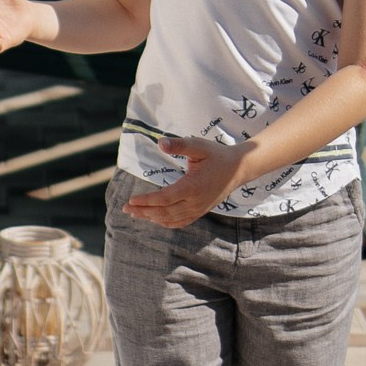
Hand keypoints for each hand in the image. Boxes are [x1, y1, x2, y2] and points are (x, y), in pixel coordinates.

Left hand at [123, 136, 248, 227]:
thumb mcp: (198, 145)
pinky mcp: (201, 211)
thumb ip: (179, 144)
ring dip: (152, 218)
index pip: (164, 198)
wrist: (239, 168)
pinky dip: (166, 223)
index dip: (146, 201)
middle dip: (143, 211)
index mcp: (192, 187)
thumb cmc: (216, 155)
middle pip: (164, 212)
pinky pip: (181, 222)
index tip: (131, 200)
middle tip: (126, 209)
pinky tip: (155, 219)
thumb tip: (160, 143)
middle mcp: (195, 202)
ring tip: (135, 214)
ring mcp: (199, 209)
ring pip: (171, 219)